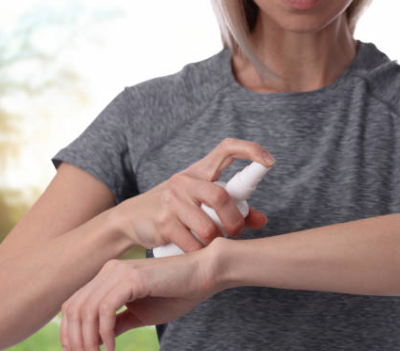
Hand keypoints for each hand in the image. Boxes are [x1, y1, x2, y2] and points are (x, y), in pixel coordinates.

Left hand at [60, 246, 218, 350]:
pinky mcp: (132, 278)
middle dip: (75, 340)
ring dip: (88, 340)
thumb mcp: (140, 314)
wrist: (205, 274)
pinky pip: (106, 309)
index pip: (73, 304)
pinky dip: (104, 332)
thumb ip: (117, 323)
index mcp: (109, 275)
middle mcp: (109, 270)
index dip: (69, 332)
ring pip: (86, 310)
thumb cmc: (177, 292)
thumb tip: (95, 341)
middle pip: (73, 309)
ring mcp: (119, 272)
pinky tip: (112, 347)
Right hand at [110, 137, 274, 250]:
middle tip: (236, 232)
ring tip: (214, 244)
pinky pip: (192, 243)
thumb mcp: (199, 201)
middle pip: (220, 197)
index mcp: (199, 171)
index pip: (226, 148)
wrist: (131, 218)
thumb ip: (232, 208)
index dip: (250, 150)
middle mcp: (185, 181)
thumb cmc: (174, 208)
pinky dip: (200, 251)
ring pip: (208, 226)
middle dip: (235, 220)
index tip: (269, 162)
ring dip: (216, 241)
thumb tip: (262, 220)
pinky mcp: (162, 222)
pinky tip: (197, 251)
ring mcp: (172, 200)